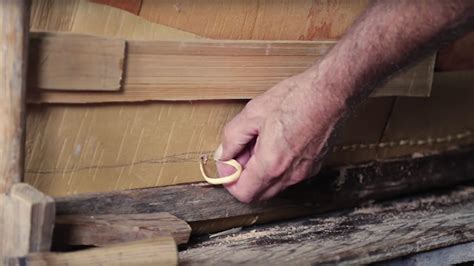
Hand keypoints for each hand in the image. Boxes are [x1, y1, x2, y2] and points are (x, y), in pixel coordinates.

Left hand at [214, 65, 347, 202]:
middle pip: (259, 193)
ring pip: (274, 185)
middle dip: (245, 177)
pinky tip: (277, 142)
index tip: (228, 163)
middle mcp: (290, 174)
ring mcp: (305, 172)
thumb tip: (224, 153)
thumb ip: (232, 138)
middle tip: (242, 152)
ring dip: (261, 171)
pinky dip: (277, 166)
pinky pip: (289, 176)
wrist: (330, 92)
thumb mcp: (253, 113)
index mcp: (271, 164)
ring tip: (261, 143)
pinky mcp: (315, 165)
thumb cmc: (297, 98)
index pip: (243, 193)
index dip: (230, 180)